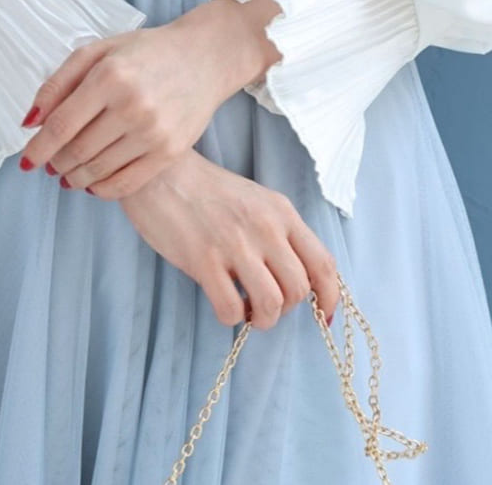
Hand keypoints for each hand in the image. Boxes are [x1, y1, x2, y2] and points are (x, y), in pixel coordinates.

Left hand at [19, 0, 282, 198]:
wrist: (203, 57)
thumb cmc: (145, 52)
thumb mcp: (98, 51)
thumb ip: (58, 83)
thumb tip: (29, 122)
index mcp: (109, 76)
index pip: (61, 125)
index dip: (37, 148)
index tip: (26, 160)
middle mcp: (131, 105)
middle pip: (76, 151)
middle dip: (55, 162)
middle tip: (50, 162)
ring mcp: (153, 132)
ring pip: (97, 170)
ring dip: (74, 177)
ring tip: (68, 172)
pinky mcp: (170, 152)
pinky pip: (125, 183)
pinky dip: (101, 189)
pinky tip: (91, 183)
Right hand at [119, 149, 339, 330]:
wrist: (161, 172)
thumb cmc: (209, 191)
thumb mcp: (256, 202)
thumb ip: (280, 234)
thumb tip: (302, 282)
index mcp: (282, 212)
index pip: (324, 264)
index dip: (330, 298)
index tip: (324, 317)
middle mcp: (265, 228)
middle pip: (299, 290)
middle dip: (286, 308)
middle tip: (265, 302)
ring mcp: (235, 245)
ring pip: (271, 305)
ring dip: (262, 319)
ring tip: (246, 308)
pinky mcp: (203, 260)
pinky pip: (231, 310)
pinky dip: (231, 317)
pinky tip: (223, 302)